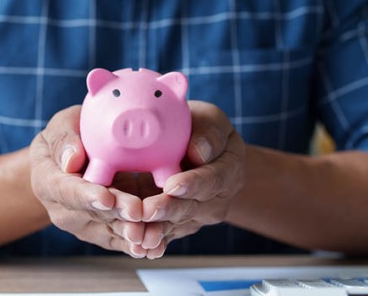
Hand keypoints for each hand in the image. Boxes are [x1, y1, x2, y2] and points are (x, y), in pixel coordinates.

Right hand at [29, 105, 148, 256]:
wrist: (70, 161)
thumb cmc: (67, 137)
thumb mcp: (61, 126)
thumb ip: (64, 139)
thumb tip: (71, 160)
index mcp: (48, 182)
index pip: (66, 191)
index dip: (87, 195)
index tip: (105, 197)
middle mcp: (64, 210)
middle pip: (93, 213)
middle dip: (117, 213)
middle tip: (137, 211)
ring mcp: (84, 224)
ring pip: (110, 230)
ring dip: (130, 232)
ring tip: (149, 234)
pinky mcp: (103, 230)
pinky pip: (120, 239)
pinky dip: (137, 244)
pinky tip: (154, 246)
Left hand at [138, 101, 245, 258]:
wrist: (196, 149)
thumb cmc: (201, 129)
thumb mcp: (210, 120)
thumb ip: (209, 133)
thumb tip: (200, 152)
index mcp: (230, 170)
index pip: (213, 179)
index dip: (193, 183)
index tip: (173, 185)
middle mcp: (218, 199)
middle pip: (193, 207)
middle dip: (169, 209)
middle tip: (148, 209)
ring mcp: (199, 216)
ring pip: (177, 225)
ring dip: (156, 229)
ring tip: (137, 232)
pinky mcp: (181, 225)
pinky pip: (166, 234)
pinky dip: (152, 240)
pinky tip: (138, 246)